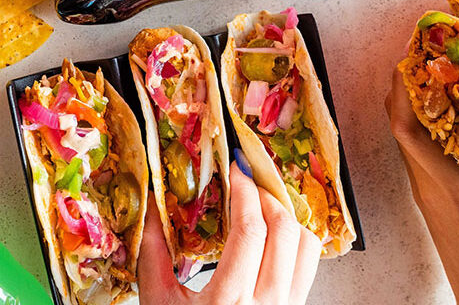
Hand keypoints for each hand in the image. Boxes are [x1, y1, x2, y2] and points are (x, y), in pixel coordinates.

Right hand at [138, 158, 319, 304]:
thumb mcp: (159, 302)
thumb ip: (153, 254)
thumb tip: (150, 206)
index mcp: (230, 301)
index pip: (251, 230)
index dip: (245, 190)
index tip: (234, 167)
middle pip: (285, 230)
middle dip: (266, 193)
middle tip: (247, 177)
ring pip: (307, 246)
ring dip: (287, 214)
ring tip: (262, 201)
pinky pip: (309, 264)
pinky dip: (295, 238)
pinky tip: (273, 231)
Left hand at [386, 69, 458, 304]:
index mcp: (445, 180)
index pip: (407, 127)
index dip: (403, 88)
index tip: (411, 56)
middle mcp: (424, 182)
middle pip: (400, 125)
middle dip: (405, 87)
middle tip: (422, 55)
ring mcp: (423, 192)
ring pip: (406, 138)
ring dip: (411, 106)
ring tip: (433, 77)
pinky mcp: (428, 200)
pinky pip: (416, 153)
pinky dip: (422, 128)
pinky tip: (445, 119)